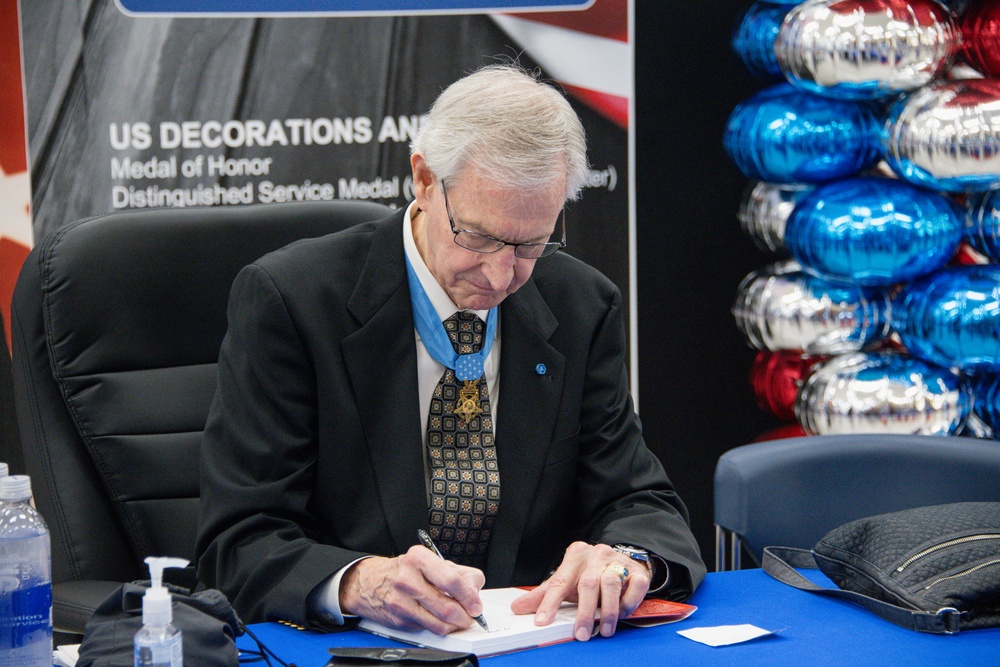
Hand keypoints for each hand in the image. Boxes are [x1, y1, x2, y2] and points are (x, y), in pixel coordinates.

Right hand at [339, 545, 485, 634]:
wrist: (371, 582)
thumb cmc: (407, 570)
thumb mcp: (434, 561)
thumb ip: (461, 574)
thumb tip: (474, 594)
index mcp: (419, 558)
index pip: (451, 580)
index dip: (469, 596)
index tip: (476, 605)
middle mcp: (407, 578)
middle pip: (446, 606)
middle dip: (465, 615)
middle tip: (471, 615)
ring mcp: (400, 601)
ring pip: (439, 623)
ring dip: (455, 625)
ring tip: (459, 619)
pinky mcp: (399, 619)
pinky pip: (428, 628)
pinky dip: (440, 627)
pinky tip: (440, 618)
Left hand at [510, 541, 651, 640]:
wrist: (620, 561)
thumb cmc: (588, 574)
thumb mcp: (566, 581)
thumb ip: (544, 595)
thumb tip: (518, 608)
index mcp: (574, 556)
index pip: (559, 580)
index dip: (549, 603)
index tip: (542, 621)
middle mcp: (596, 555)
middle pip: (588, 584)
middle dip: (584, 613)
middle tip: (581, 634)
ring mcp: (617, 560)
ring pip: (611, 583)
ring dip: (608, 611)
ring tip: (604, 629)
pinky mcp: (637, 570)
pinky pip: (635, 586)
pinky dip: (629, 602)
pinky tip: (623, 614)